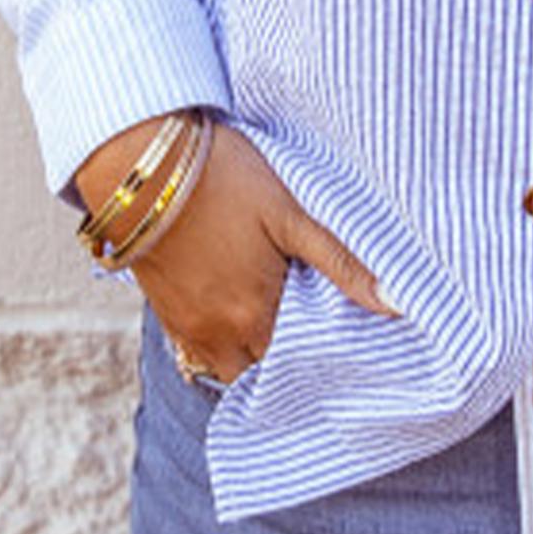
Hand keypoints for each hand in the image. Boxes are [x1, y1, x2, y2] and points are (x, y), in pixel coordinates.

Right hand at [75, 116, 398, 383]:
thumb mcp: (291, 213)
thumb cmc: (220, 179)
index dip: (320, 361)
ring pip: (226, 364)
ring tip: (280, 324)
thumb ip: (342, 262)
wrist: (135, 160)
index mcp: (254, 316)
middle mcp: (216, 333)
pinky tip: (239, 308)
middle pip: (259, 373)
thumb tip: (397, 304)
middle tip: (316, 337)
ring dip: (251, 352)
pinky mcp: (161, 306)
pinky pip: (196, 346)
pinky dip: (221, 338)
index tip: (343, 347)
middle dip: (286, 364)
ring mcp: (183, 323)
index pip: (296, 369)